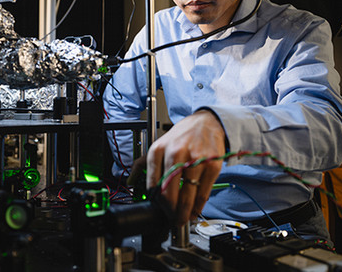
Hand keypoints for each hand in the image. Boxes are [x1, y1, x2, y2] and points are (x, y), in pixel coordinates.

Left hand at [146, 109, 225, 225]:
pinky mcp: (212, 164)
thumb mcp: (158, 144)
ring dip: (185, 212)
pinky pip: (203, 192)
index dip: (156, 202)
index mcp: (158, 150)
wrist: (206, 122)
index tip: (160, 210)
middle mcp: (175, 153)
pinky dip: (199, 205)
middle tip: (172, 220)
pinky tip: (195, 209)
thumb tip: (130, 181)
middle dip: (170, 212)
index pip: (152, 185)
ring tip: (184, 218)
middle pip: (169, 193)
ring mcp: (195, 159)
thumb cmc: (182, 136)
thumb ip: (142, 164)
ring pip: (187, 195)